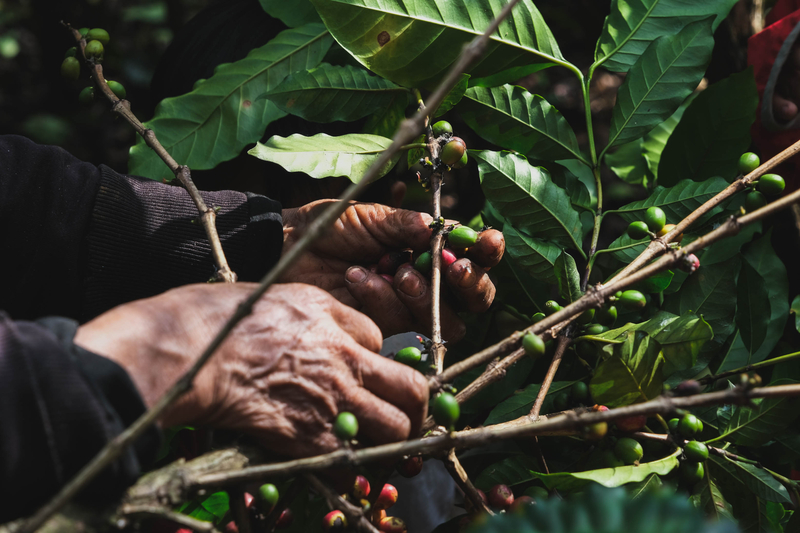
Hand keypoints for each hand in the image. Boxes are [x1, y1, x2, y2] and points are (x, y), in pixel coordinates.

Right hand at [74, 283, 427, 456]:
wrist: (194, 352)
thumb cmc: (227, 317)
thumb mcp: (284, 293)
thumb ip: (323, 312)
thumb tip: (343, 332)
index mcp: (339, 324)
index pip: (385, 341)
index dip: (379, 358)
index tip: (370, 370)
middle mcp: (347, 364)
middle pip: (412, 389)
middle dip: (417, 404)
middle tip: (407, 413)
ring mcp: (334, 403)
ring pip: (396, 430)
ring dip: (395, 439)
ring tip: (382, 444)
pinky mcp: (311, 440)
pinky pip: (354, 463)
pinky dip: (355, 469)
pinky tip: (345, 466)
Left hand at [281, 200, 504, 340]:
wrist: (291, 248)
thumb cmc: (333, 227)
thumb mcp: (372, 218)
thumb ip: (406, 225)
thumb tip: (440, 231)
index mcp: (432, 249)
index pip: (476, 256)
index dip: (488, 252)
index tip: (488, 241)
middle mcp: (429, 283)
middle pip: (474, 299)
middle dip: (470, 284)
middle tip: (453, 268)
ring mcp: (408, 310)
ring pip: (444, 320)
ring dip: (425, 295)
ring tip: (395, 271)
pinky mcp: (384, 330)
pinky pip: (401, 325)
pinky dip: (384, 300)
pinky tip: (359, 277)